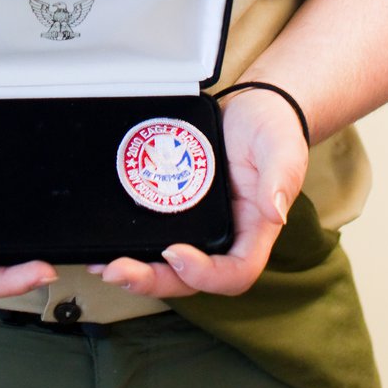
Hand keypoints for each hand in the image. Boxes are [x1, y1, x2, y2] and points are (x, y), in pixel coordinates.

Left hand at [95, 87, 309, 299]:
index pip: (235, 272)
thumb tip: (275, 211)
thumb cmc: (273, 128)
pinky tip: (104, 246)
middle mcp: (225, 234)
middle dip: (155, 280)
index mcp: (253, 230)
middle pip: (190, 278)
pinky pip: (154, 235)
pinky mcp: (177, 208)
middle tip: (119, 271)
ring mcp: (199, 225)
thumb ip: (282, 176)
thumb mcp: (283, 147)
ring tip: (104, 266)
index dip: (205, 274)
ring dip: (138, 271)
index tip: (176, 253)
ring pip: (168, 265)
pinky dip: (131, 245)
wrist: (252, 106)